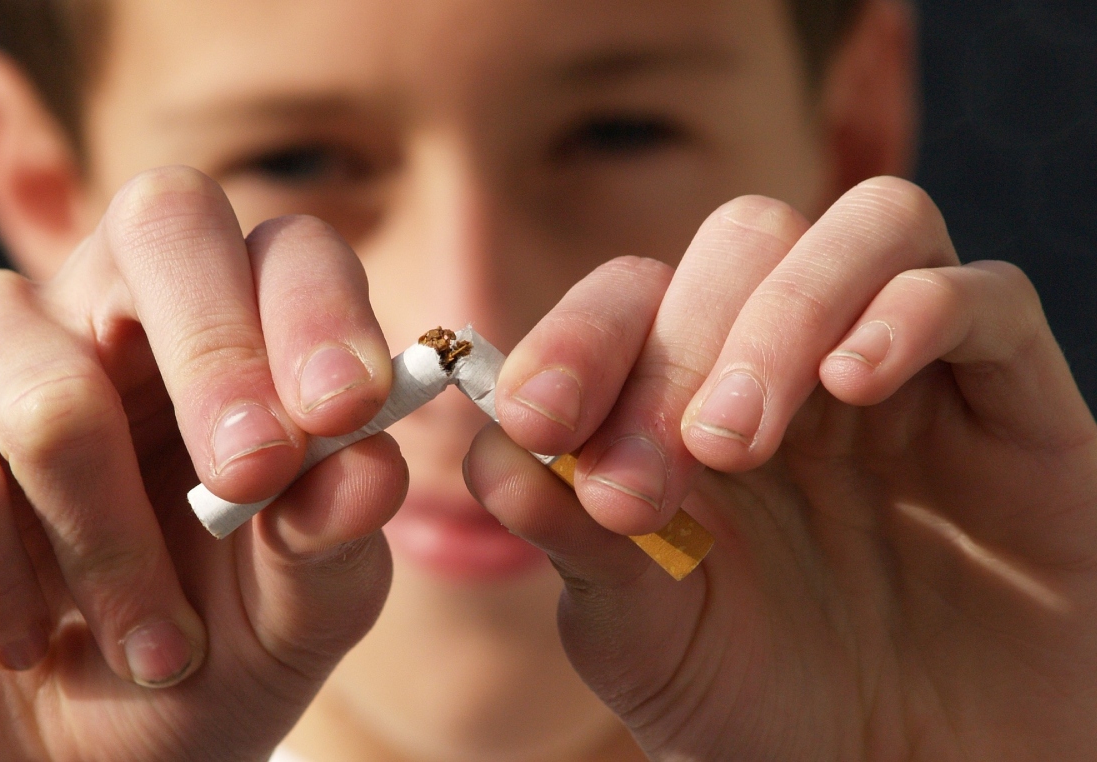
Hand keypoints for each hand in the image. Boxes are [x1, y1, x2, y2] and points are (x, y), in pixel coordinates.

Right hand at [0, 167, 405, 760]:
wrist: (49, 759)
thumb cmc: (190, 664)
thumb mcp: (292, 618)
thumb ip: (335, 539)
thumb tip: (371, 466)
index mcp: (237, 338)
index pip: (285, 250)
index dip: (317, 312)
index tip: (345, 410)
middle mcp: (112, 310)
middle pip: (165, 222)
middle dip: (221, 358)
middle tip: (248, 482)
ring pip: (55, 390)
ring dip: (114, 549)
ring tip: (154, 647)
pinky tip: (22, 637)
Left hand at [466, 177, 1096, 760]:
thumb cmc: (760, 710)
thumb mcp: (642, 634)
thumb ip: (573, 541)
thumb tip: (491, 455)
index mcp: (696, 400)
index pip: (634, 298)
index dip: (579, 337)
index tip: (540, 420)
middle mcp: (802, 364)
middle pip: (745, 242)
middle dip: (681, 345)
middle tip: (656, 474)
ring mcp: (913, 374)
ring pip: (867, 228)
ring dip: (783, 313)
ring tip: (738, 437)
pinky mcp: (1017, 404)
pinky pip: (984, 296)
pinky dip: (913, 313)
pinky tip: (855, 384)